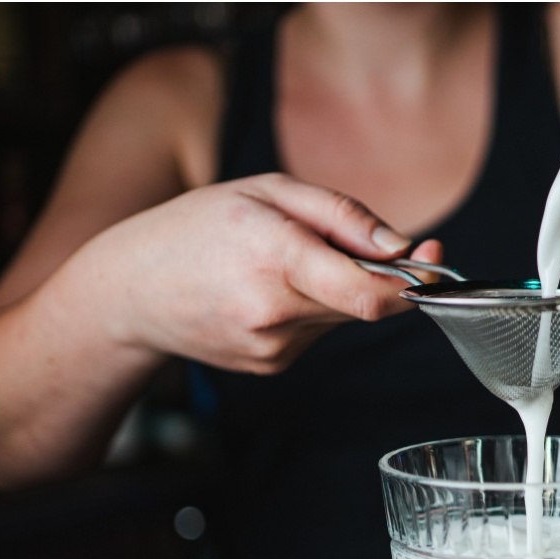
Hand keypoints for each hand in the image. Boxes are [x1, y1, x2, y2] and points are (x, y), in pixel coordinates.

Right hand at [90, 172, 442, 374]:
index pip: (371, 294)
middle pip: (364, 303)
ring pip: (341, 317)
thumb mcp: (268, 192)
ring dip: (334, 291)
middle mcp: (275, 312)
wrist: (128, 292)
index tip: (432, 260)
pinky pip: (315, 334)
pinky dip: (307, 310)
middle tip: (350, 244)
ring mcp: (273, 348)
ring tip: (278, 264)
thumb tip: (403, 249)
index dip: (414, 283)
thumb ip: (343, 216)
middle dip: (372, 275)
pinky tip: (264, 293)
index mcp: (276, 258)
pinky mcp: (270, 366)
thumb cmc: (197, 228)